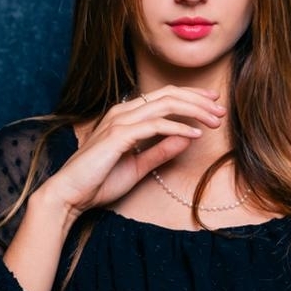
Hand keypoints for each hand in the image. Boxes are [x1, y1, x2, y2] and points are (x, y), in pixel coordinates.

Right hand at [42, 85, 225, 218]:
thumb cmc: (99, 181)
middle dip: (198, 100)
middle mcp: (123, 112)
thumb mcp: (139, 165)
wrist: (70, 195)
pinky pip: (154, 126)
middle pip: (168, 95)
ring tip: (214, 121)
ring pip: (164, 105)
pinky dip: (177, 129)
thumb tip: (186, 138)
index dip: (192, 96)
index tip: (213, 103)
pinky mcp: (117, 136)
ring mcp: (119, 122)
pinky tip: (195, 135)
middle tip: (221, 110)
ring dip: (193, 111)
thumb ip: (160, 151)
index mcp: (126, 116)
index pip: (164, 96)